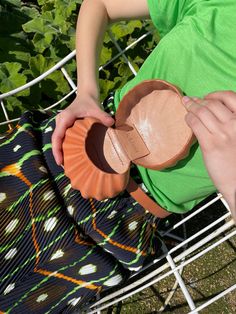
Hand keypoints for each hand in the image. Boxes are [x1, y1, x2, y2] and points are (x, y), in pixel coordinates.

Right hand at [52, 93, 114, 165]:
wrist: (86, 95)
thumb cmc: (90, 102)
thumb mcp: (96, 108)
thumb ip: (103, 116)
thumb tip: (112, 123)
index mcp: (65, 118)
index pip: (57, 136)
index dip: (57, 150)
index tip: (60, 161)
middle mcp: (60, 122)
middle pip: (56, 141)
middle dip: (58, 154)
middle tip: (64, 167)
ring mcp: (61, 125)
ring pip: (58, 141)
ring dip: (61, 152)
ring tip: (67, 165)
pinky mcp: (65, 127)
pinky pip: (62, 139)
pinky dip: (64, 148)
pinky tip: (71, 156)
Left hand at [183, 91, 235, 221]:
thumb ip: (231, 123)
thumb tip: (211, 112)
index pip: (230, 97)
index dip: (215, 94)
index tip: (206, 97)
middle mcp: (235, 123)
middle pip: (212, 103)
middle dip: (198, 100)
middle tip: (190, 100)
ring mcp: (222, 133)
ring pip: (202, 111)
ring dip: (191, 106)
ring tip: (186, 105)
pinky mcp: (210, 144)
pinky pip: (195, 124)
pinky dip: (189, 118)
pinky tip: (186, 118)